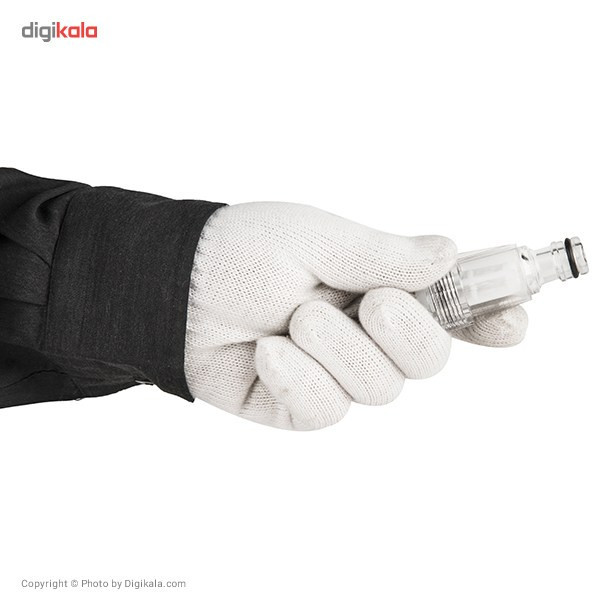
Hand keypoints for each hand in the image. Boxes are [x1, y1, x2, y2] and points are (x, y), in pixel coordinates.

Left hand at [184, 203, 526, 429]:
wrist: (177, 285)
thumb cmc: (243, 249)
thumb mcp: (317, 238)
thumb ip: (384, 255)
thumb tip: (448, 252)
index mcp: (379, 288)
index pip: (449, 311)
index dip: (486, 319)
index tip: (512, 321)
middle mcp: (366, 335)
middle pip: (428, 361)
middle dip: (406, 333)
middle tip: (371, 302)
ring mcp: (336, 374)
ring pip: (380, 389)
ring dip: (339, 349)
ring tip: (294, 317)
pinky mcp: (302, 406)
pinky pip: (328, 410)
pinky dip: (300, 378)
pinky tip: (268, 351)